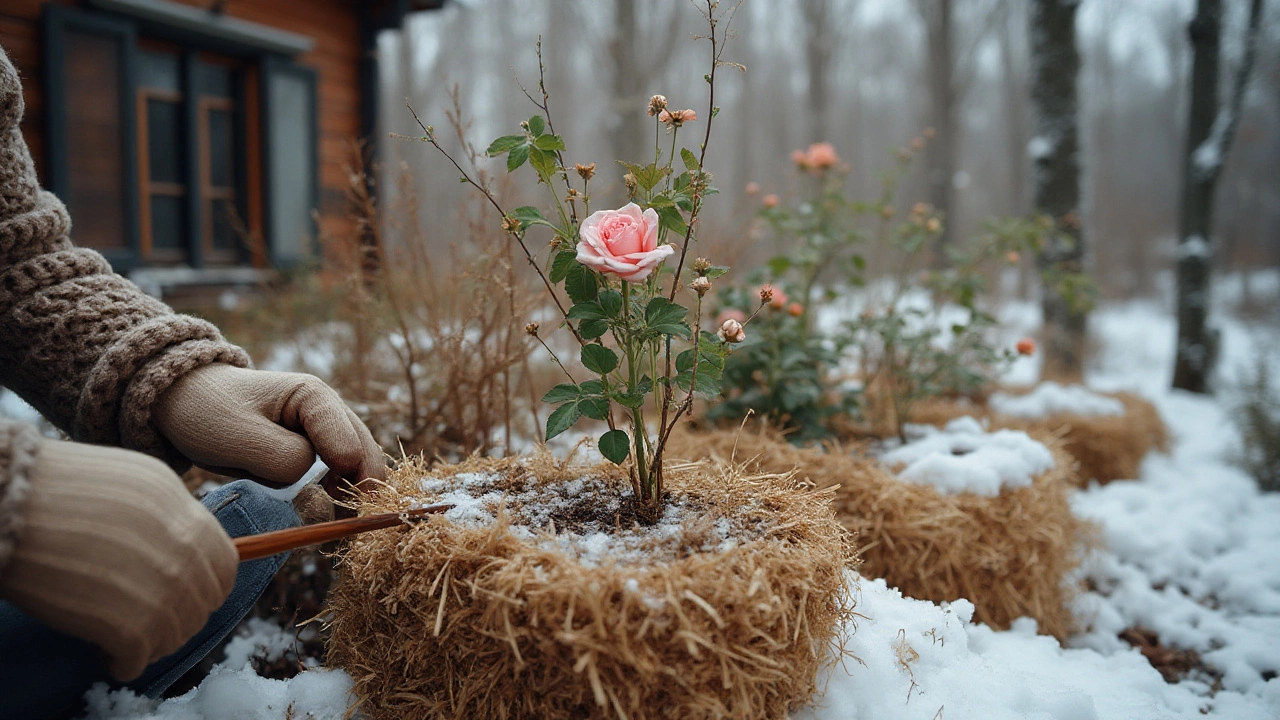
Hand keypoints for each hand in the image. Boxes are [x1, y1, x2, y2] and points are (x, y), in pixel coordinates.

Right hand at [0, 440, 236, 680]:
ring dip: (151, 641)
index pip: (225, 568)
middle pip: (203, 606)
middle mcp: (187, 559)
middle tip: (145, 616)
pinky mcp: (131, 630)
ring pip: (176, 636)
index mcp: (191, 522)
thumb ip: (173, 516)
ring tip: (118, 633)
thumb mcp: (140, 483)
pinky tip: (102, 651)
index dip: (205, 585)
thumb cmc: (62, 486)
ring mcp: (164, 595)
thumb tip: (187, 547)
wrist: (15, 503)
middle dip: (178, 615)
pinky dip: (121, 663)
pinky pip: (139, 661)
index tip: (183, 593)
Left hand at [154, 364, 385, 492]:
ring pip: (356, 463)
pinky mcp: (312, 445)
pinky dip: (336, 489)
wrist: (185, 403)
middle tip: (353, 519)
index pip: (348, 444)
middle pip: (365, 451)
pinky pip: (338, 470)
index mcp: (313, 396)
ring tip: (335, 510)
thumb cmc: (208, 414)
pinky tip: (324, 500)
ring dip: (351, 487)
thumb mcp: (240, 437)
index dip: (350, 476)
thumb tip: (318, 479)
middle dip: (364, 485)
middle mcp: (327, 409)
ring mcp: (322, 428)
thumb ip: (284, 458)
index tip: (337, 504)